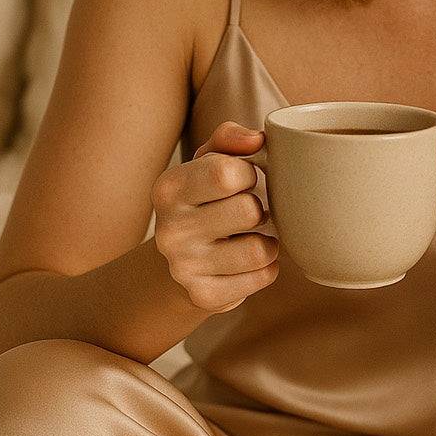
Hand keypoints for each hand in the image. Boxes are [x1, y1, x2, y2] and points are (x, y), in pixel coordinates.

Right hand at [151, 121, 278, 313]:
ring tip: (251, 236)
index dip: (248, 173)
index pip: (227, 173)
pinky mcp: (205, 296)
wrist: (177, 264)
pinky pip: (263, 276)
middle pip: (248, 211)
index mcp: (168, 189)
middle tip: (247, 213)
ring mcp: (184, 268)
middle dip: (258, 209)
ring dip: (267, 241)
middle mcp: (170, 230)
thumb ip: (229, 139)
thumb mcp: (206, 163)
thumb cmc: (203, 200)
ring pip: (259, 249)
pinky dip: (266, 267)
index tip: (242, 180)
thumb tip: (257, 138)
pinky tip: (247, 261)